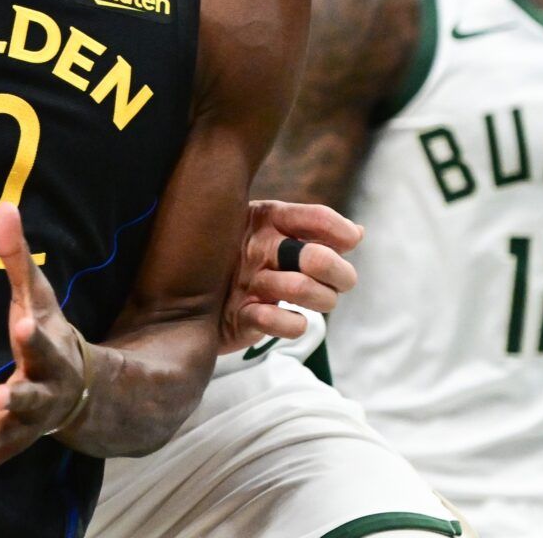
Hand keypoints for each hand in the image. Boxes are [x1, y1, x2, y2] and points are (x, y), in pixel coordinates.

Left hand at [0, 204, 85, 507]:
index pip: (40, 339)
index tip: (20, 322)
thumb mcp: (37, 296)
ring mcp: (24, 423)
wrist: (80, 390)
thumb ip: (18, 256)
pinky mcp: (4, 445)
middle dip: (15, 396)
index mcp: (49, 352)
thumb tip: (3, 204)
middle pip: (30, 395)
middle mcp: (42, 392)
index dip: (31, 332)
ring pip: (7, 436)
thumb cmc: (50, 335)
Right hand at [218, 198, 361, 353]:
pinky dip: (293, 324)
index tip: (350, 241)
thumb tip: (357, 232)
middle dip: (338, 272)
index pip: (317, 217)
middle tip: (339, 282)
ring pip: (301, 289)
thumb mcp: (272, 232)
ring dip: (321, 299)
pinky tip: (294, 320)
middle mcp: (258, 246)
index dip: (341, 231)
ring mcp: (245, 280)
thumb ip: (313, 230)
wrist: (186, 292)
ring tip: (317, 302)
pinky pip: (276, 321)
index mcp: (268, 217)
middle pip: (317, 257)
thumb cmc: (240, 256)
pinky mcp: (237, 316)